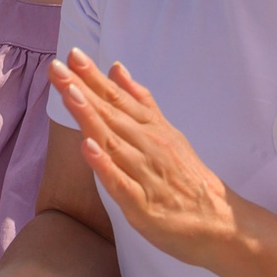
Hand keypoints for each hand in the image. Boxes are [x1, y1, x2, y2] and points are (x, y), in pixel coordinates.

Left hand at [52, 50, 239, 267]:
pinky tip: (89, 148)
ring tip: (69, 94)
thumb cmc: (187, 177)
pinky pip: (121, 183)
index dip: (93, 77)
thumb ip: (141, 102)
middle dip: (82, 89)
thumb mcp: (167, 132)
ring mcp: (146, 175)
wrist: (219, 222)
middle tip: (57, 67)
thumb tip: (117, 69)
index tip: (71, 54)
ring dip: (90, 118)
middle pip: (111, 114)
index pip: (118, 98)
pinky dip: (105, 165)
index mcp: (153, 128)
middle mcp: (149, 146)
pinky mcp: (143, 206)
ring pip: (113, 142)